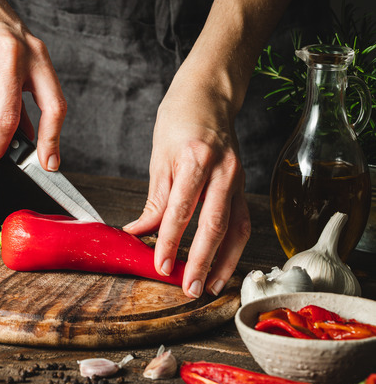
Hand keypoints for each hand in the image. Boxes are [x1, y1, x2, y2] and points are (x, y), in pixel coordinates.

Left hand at [123, 70, 250, 298]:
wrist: (208, 95)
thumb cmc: (179, 120)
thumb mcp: (159, 156)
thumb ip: (155, 199)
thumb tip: (140, 231)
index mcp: (195, 160)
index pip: (181, 210)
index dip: (169, 241)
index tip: (160, 264)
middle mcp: (222, 171)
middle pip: (213, 224)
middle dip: (201, 261)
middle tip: (190, 288)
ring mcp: (237, 178)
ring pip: (235, 228)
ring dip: (224, 261)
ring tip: (211, 286)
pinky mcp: (243, 184)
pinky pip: (242, 220)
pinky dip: (234, 246)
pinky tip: (224, 264)